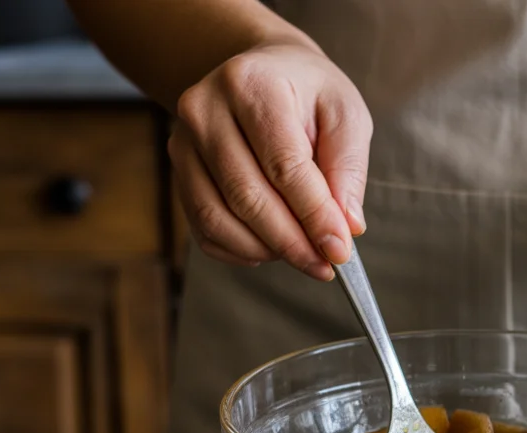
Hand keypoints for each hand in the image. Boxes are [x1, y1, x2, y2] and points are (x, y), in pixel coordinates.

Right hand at [169, 39, 371, 278]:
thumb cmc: (307, 95)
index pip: (283, 165)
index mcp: (252, 84)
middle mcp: (205, 109)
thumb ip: (348, 168)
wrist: (261, 72)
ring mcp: (183, 141)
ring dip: (265, 249)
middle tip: (325, 266)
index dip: (314, 215)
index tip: (339, 251)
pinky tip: (270, 248)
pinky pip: (203, 228)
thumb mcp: (344, 114)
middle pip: (247, 196)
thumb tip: (347, 226)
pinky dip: (239, 250)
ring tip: (302, 254)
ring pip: (218, 217)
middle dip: (291, 242)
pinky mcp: (178, 170)